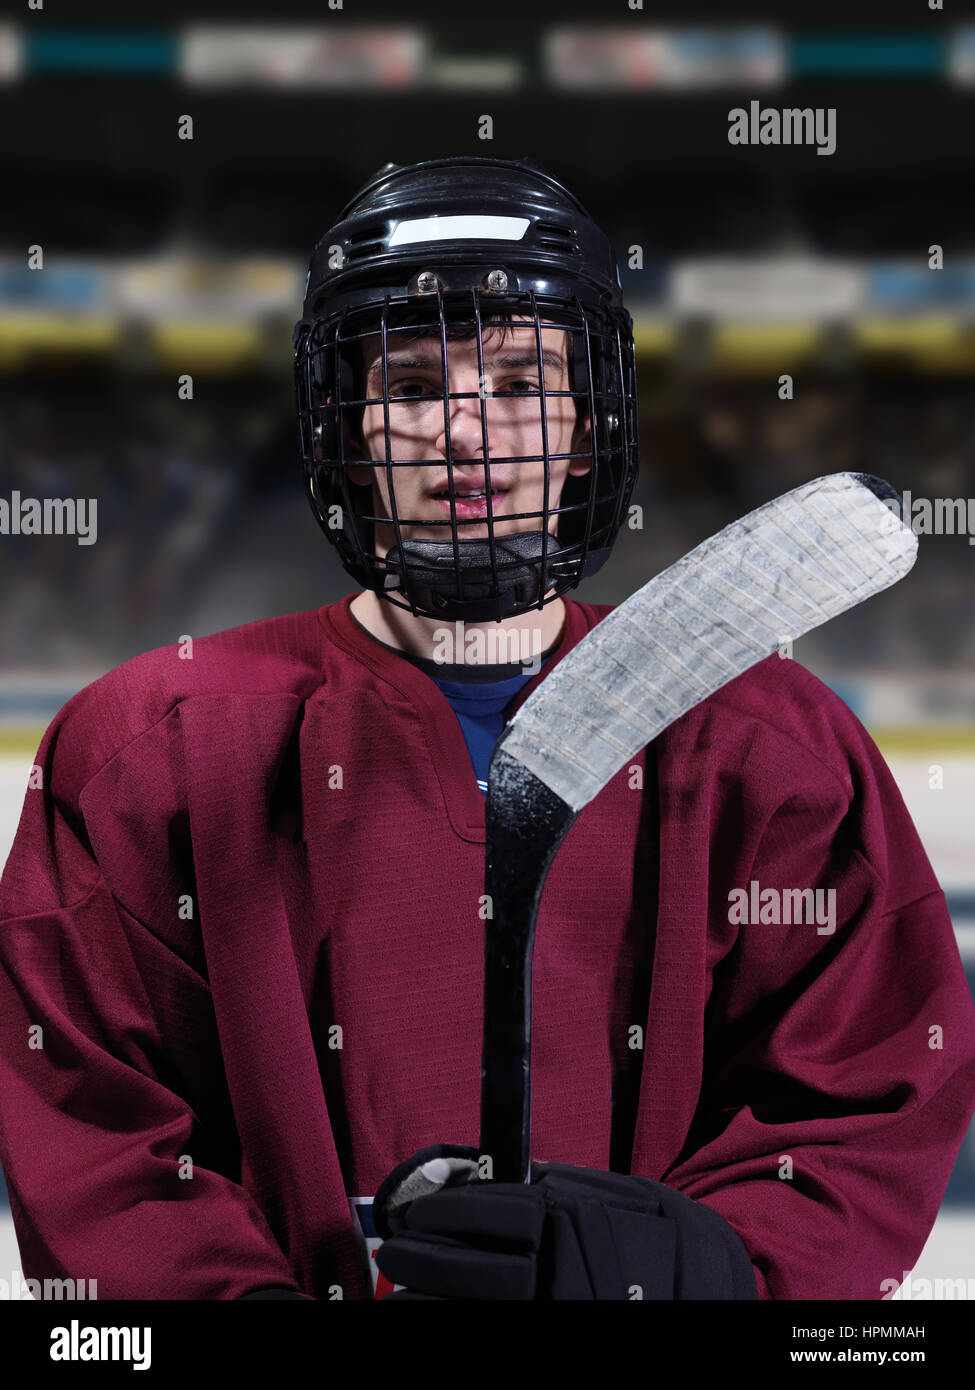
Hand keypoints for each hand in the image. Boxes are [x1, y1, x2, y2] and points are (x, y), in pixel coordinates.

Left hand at [373, 1143, 756, 1299]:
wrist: (710, 1287)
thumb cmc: (655, 1234)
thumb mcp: (610, 1194)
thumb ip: (550, 1185)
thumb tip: (481, 1178)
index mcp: (574, 1223)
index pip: (492, 1212)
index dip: (444, 1213)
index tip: (415, 1214)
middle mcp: (568, 1275)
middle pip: (477, 1270)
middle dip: (424, 1260)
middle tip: (393, 1253)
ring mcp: (565, 1312)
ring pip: (478, 1313)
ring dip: (427, 1304)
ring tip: (401, 1295)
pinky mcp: (563, 1340)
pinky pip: (496, 1335)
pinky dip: (456, 1329)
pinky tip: (430, 1318)